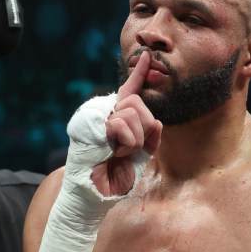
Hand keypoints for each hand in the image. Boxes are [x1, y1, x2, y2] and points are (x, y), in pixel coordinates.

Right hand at [92, 51, 161, 195]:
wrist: (96, 194)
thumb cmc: (116, 176)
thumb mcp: (142, 155)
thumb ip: (151, 136)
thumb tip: (158, 121)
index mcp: (117, 117)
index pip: (130, 91)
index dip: (140, 73)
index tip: (148, 57)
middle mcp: (105, 112)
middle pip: (138, 102)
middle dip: (144, 127)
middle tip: (130, 148)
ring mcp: (97, 116)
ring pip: (133, 112)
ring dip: (135, 140)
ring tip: (120, 153)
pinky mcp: (91, 123)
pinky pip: (122, 124)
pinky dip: (126, 143)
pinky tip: (114, 153)